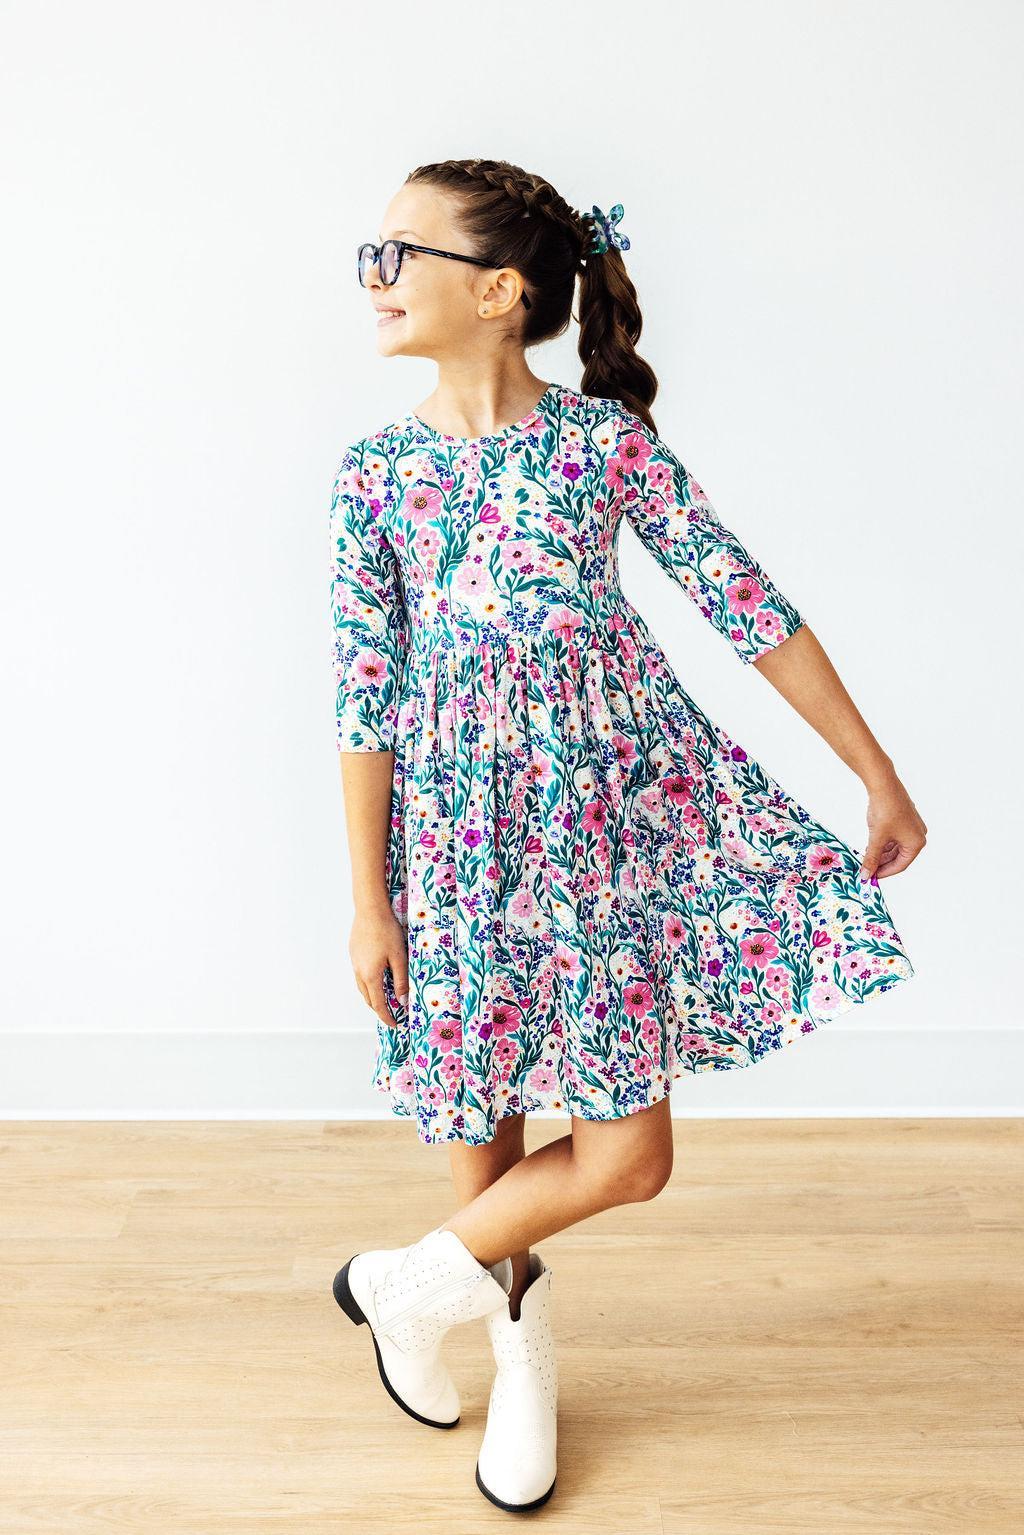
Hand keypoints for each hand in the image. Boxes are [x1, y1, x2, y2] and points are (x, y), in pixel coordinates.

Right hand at [348, 898, 408, 1026]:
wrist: (370, 909)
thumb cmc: (387, 931)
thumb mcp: (399, 957)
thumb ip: (401, 980)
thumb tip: (403, 1001)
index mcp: (371, 975)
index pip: (378, 1004)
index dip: (386, 1016)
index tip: (395, 1024)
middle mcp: (359, 971)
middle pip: (368, 998)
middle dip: (379, 1009)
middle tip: (391, 1014)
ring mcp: (354, 962)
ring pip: (362, 987)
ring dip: (372, 996)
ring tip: (384, 999)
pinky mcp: (354, 953)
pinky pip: (359, 975)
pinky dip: (368, 983)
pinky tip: (377, 977)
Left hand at [860, 773, 927, 881]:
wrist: (884, 785)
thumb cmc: (884, 811)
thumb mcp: (876, 838)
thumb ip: (872, 858)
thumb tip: (865, 875)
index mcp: (916, 843)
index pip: (900, 865)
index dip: (884, 872)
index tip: (871, 877)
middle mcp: (918, 836)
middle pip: (899, 857)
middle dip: (882, 863)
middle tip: (867, 869)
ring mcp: (912, 827)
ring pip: (896, 847)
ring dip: (882, 853)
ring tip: (867, 857)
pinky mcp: (905, 820)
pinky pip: (895, 838)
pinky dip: (884, 843)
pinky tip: (871, 846)